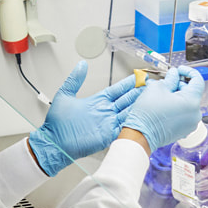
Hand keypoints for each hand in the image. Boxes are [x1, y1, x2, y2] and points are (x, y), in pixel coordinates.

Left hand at [28, 61, 142, 175]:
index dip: (129, 83)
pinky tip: (144, 115)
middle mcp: (105, 111)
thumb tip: (81, 64)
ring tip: (153, 97)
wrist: (54, 142)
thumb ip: (75, 80)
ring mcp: (108, 123)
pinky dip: (135, 121)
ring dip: (140, 105)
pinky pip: (125, 126)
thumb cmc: (57, 123)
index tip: (139, 76)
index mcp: (97, 101)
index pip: (117, 90)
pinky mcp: (109, 135)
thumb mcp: (65, 95)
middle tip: (153, 85)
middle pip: (127, 99)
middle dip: (139, 92)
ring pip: (129, 111)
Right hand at [123, 65, 204, 153]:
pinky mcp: (184, 130)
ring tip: (161, 95)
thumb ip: (170, 79)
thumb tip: (174, 75)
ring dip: (177, 96)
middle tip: (166, 82)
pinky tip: (163, 106)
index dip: (188, 71)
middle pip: (191, 92)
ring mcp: (190, 124)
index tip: (180, 70)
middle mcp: (195, 114)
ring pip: (187, 104)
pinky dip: (176, 107)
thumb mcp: (157, 88)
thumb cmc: (148, 114)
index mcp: (192, 101)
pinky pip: (184, 114)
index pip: (197, 80)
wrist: (141, 134)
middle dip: (179, 85)